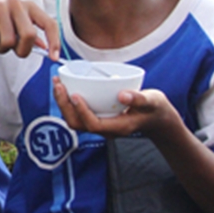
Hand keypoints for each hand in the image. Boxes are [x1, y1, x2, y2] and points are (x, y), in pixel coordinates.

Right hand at [0, 0, 59, 57]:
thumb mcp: (14, 23)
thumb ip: (29, 33)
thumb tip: (45, 47)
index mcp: (28, 6)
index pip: (49, 23)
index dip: (54, 42)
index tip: (54, 58)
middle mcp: (16, 3)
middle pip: (29, 35)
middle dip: (22, 50)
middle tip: (15, 51)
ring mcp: (0, 6)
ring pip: (8, 41)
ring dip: (2, 48)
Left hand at [53, 78, 180, 137]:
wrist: (156, 117)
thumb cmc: (154, 109)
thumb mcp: (152, 102)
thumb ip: (139, 99)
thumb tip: (122, 95)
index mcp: (117, 127)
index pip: (93, 124)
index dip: (82, 111)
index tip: (74, 94)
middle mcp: (105, 129)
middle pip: (77, 124)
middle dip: (64, 106)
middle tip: (58, 85)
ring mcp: (99, 125)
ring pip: (74, 119)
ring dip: (62, 102)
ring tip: (57, 83)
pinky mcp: (96, 118)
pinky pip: (76, 113)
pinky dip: (67, 101)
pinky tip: (64, 86)